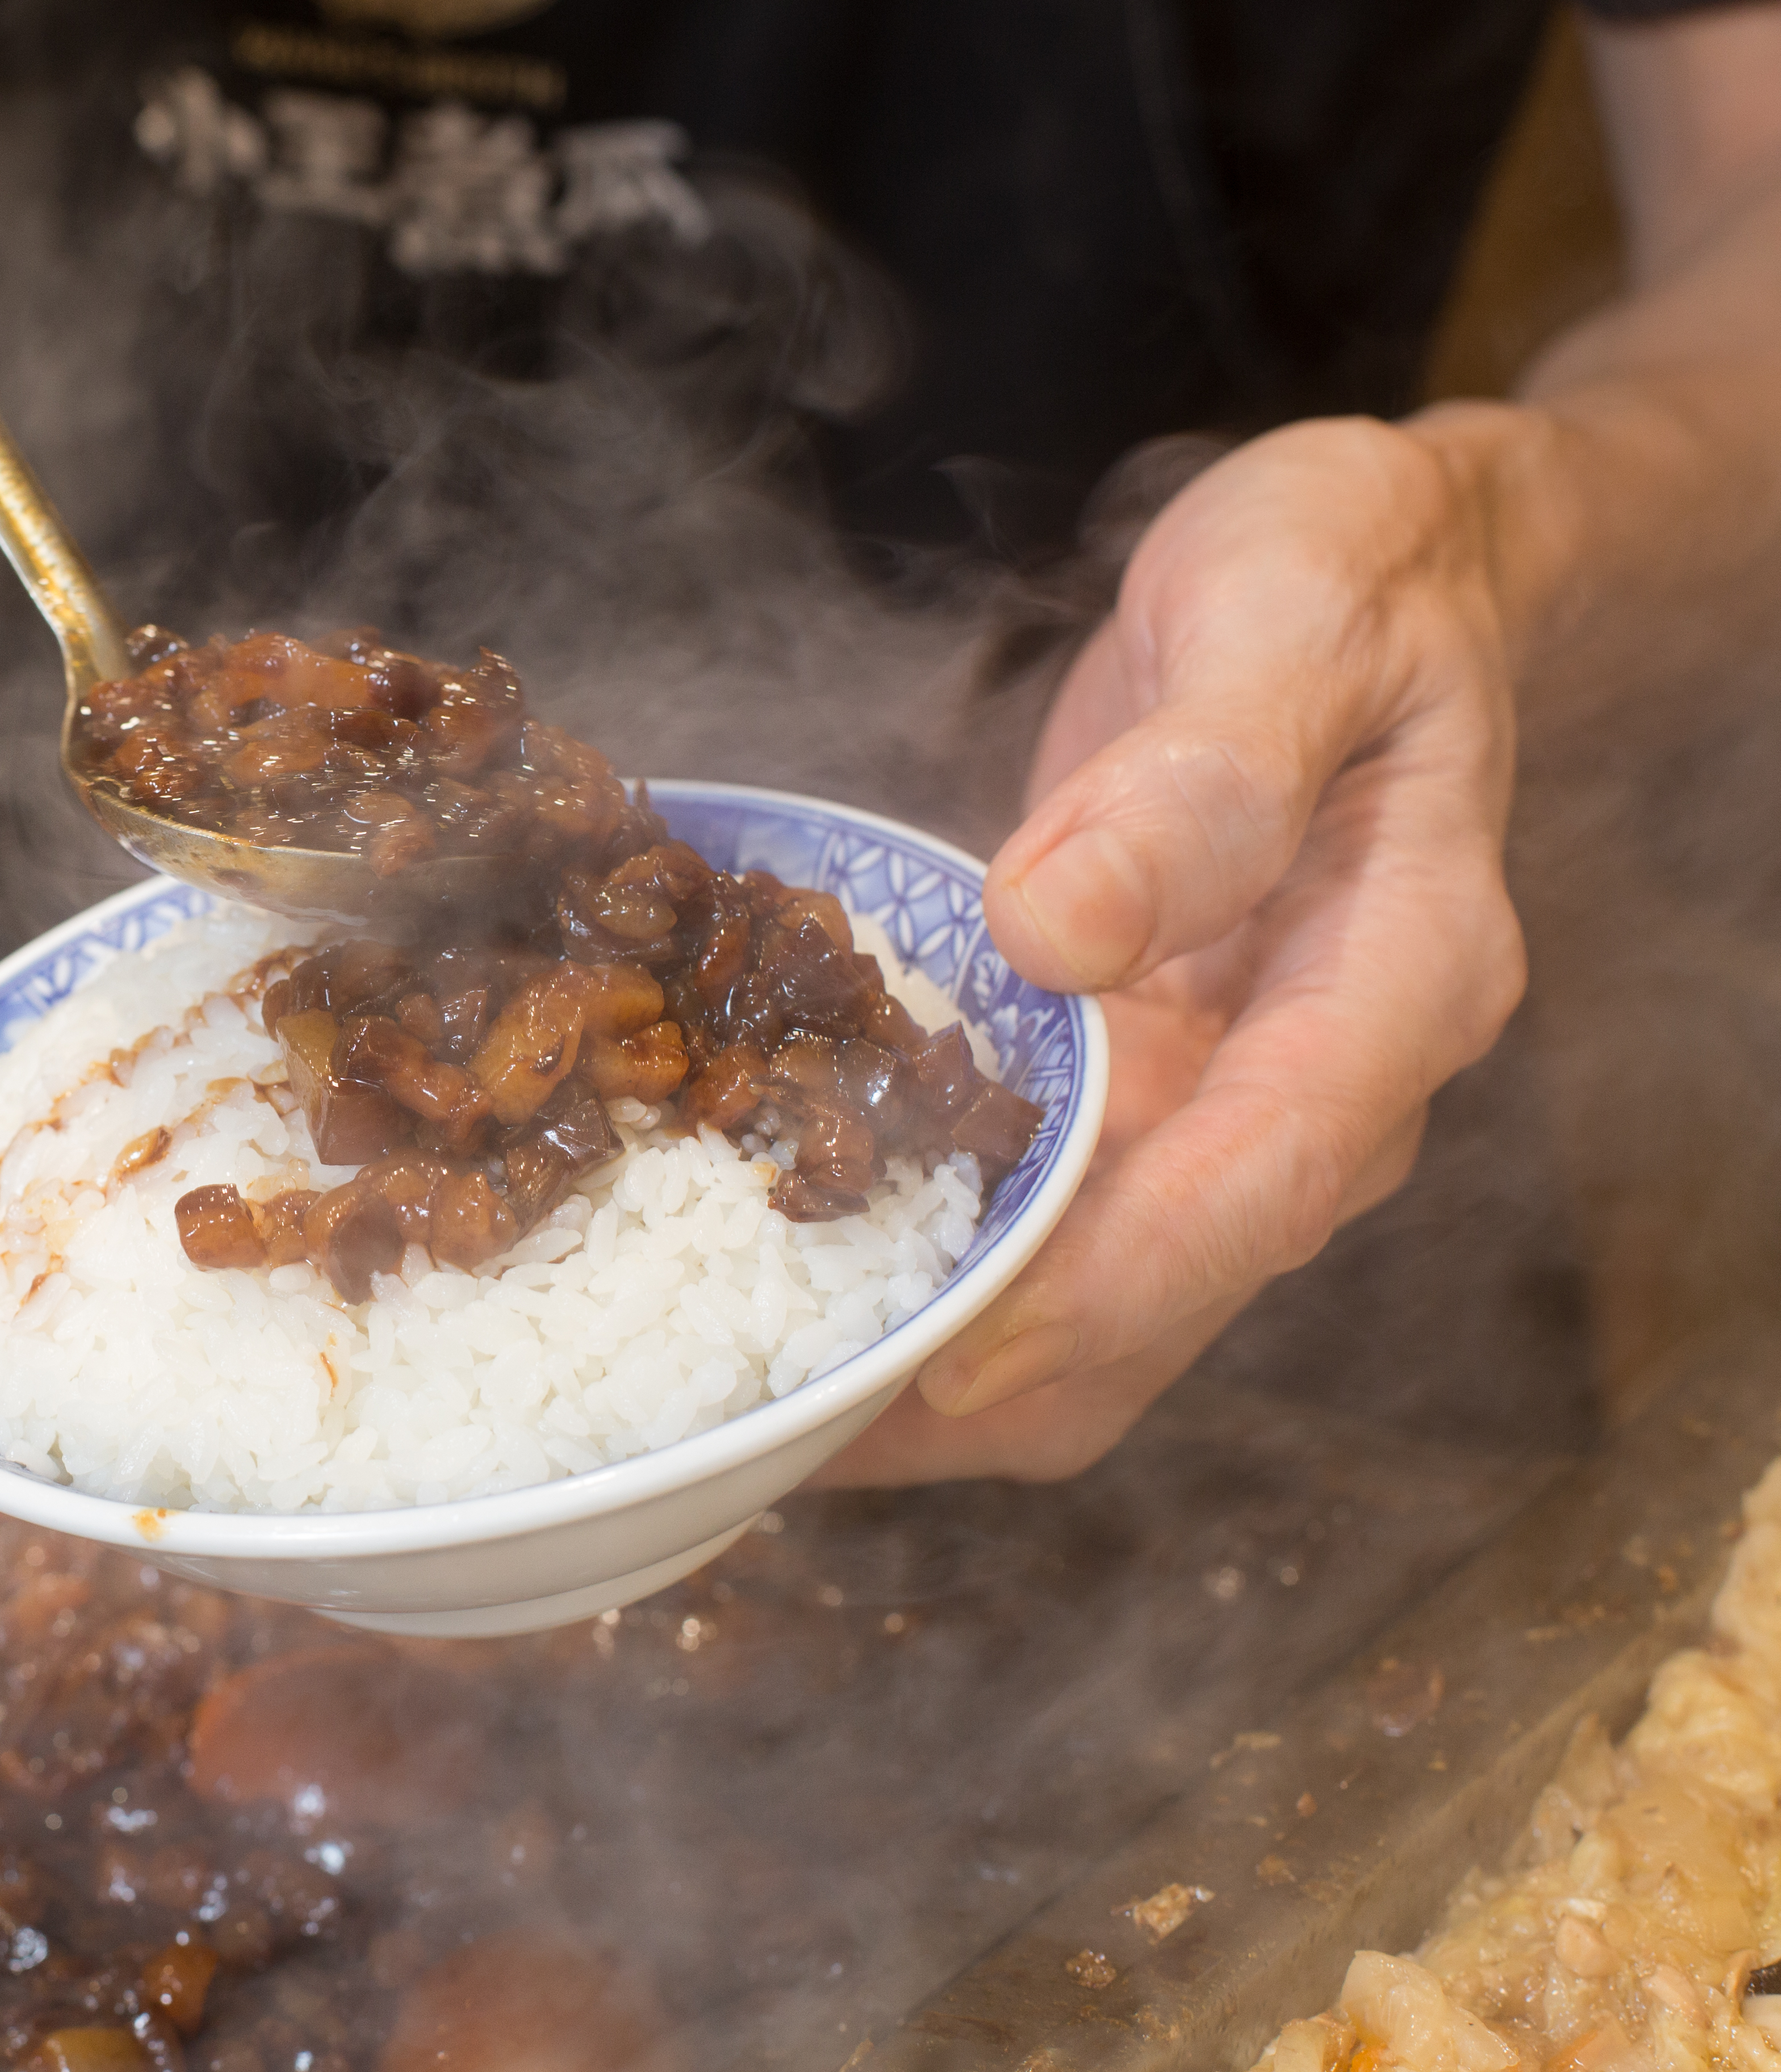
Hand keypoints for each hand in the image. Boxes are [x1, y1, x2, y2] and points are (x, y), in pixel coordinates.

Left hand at [821, 412, 1531, 1484]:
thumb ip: (1199, 776)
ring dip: (928, 1364)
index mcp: (1396, 985)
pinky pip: (1036, 1227)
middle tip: (774, 1426)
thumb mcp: (1283, 617)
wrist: (1373, 576)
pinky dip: (921, 1270)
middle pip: (1158, 1310)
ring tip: (744, 1395)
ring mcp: (1227, 1110)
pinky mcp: (1142, 1098)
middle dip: (978, 1391)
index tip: (948, 1366)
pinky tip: (774, 1277)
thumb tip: (1057, 928)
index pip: (1258, 1189)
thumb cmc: (1342, 578)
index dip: (1101, 1297)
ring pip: (1087, 1313)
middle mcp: (1325, 1091)